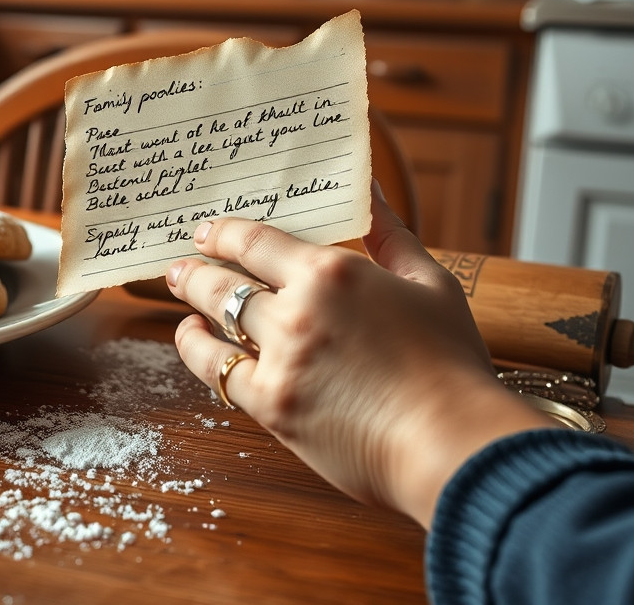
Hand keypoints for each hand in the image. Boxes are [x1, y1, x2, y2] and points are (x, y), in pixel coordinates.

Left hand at [166, 185, 552, 527]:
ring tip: (181, 289)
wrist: (452, 443)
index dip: (224, 232)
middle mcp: (296, 311)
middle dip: (198, 266)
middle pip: (225, 279)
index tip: (208, 229)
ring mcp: (279, 359)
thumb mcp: (431, 284)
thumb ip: (392, 235)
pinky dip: (197, 348)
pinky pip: (216, 369)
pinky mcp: (271, 405)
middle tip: (181, 262)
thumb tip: (370, 190)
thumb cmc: (451, 364)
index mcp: (332, 273)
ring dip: (192, 299)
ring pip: (216, 317)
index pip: (255, 241)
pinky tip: (195, 337)